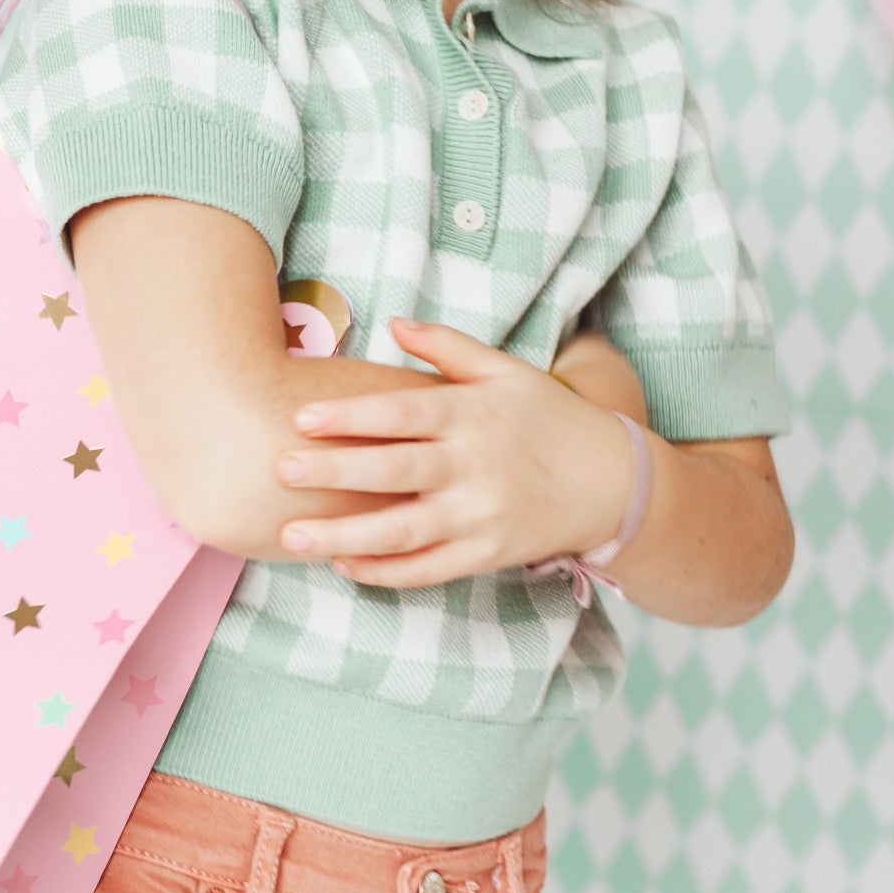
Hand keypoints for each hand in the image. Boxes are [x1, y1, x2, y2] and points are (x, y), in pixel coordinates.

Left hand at [274, 317, 634, 587]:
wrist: (614, 482)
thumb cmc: (548, 418)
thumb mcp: (506, 371)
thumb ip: (446, 348)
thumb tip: (392, 321)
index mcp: (473, 414)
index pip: (404, 413)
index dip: (352, 416)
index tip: (301, 417)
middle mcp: (475, 466)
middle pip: (394, 471)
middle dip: (333, 472)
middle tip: (279, 470)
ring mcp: (481, 516)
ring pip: (402, 532)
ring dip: (343, 537)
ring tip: (289, 537)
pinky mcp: (487, 555)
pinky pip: (428, 569)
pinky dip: (384, 572)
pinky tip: (341, 564)